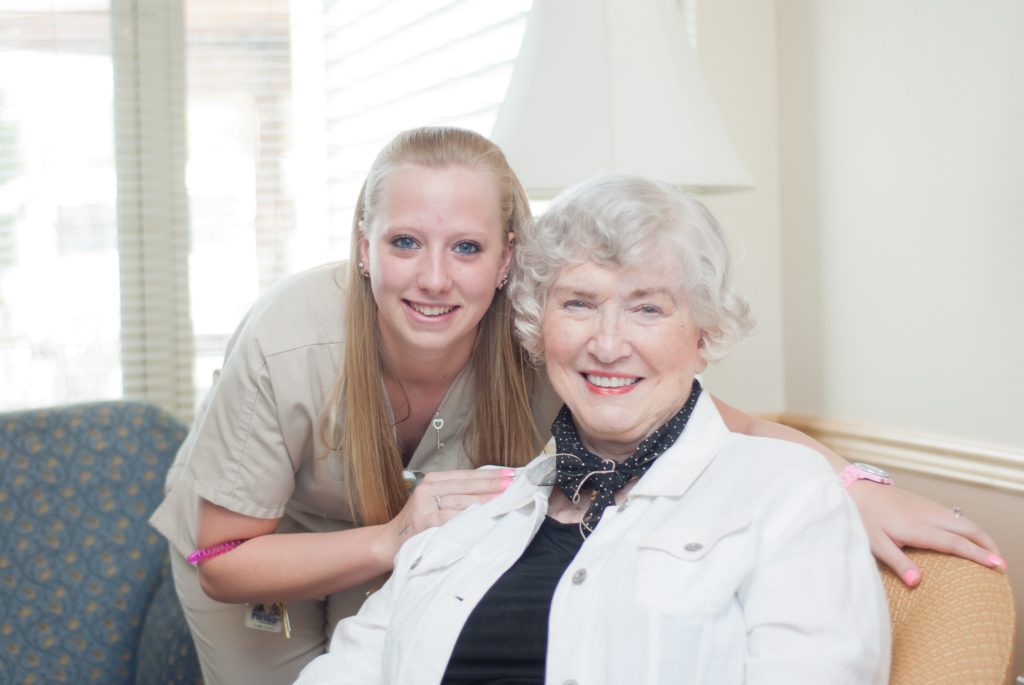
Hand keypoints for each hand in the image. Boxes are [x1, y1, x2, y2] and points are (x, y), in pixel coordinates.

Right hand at [381, 468, 515, 555]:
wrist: (389, 542)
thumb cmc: (418, 523)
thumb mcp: (435, 502)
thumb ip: (457, 495)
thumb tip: (492, 491)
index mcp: (434, 480)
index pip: (468, 475)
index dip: (490, 475)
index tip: (511, 475)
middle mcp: (429, 487)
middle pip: (467, 484)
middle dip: (492, 484)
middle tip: (514, 484)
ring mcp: (424, 504)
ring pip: (461, 499)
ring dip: (484, 500)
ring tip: (503, 499)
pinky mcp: (422, 521)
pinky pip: (448, 518)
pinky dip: (466, 517)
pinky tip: (481, 517)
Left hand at [847, 481, 1004, 585]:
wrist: (855, 487)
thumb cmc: (862, 517)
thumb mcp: (875, 543)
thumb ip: (897, 562)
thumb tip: (917, 583)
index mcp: (918, 527)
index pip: (956, 543)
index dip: (979, 555)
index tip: (998, 567)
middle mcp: (928, 515)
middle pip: (968, 528)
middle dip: (988, 545)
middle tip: (1001, 565)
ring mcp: (928, 507)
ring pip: (963, 520)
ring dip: (981, 535)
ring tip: (991, 553)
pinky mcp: (924, 503)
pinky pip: (954, 515)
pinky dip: (969, 527)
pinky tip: (968, 537)